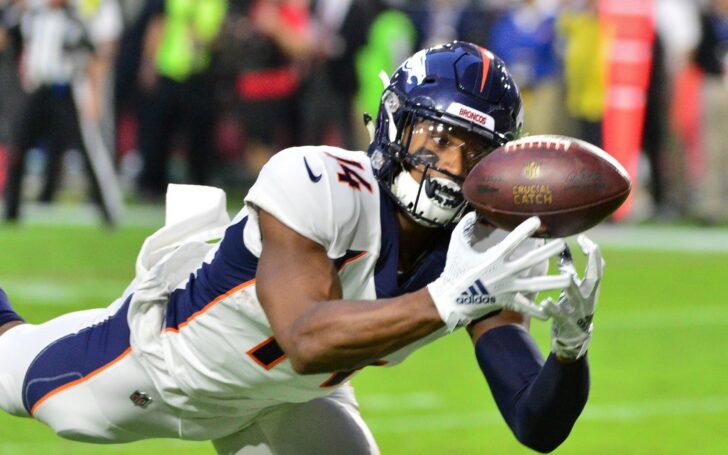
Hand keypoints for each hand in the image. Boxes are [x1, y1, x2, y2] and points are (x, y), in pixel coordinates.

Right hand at [427, 213, 571, 331]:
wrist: (452, 299)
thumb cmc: (455, 270)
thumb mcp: (456, 246)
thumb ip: (465, 228)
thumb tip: (473, 213)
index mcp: (493, 258)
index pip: (513, 241)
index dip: (526, 230)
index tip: (538, 221)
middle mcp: (504, 273)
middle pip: (531, 261)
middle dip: (548, 252)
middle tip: (563, 244)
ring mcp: (507, 288)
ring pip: (535, 285)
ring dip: (553, 282)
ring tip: (570, 278)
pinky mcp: (506, 301)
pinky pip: (524, 306)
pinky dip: (536, 311)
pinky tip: (550, 313)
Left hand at [542, 235, 604, 359]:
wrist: (574, 339)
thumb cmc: (572, 307)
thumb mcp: (574, 288)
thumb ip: (569, 270)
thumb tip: (563, 247)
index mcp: (590, 289)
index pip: (597, 267)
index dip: (593, 252)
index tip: (583, 237)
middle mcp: (587, 298)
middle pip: (595, 278)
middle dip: (593, 262)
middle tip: (587, 247)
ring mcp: (578, 311)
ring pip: (577, 296)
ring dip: (572, 285)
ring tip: (567, 275)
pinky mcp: (566, 323)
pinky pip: (560, 315)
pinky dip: (553, 308)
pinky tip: (546, 302)